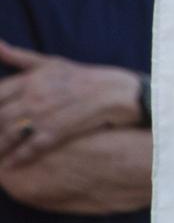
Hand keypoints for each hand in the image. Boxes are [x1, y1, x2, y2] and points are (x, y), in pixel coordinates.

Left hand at [0, 40, 143, 168]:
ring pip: (8, 134)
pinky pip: (29, 148)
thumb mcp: (51, 62)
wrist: (114, 92)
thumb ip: (19, 57)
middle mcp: (35, 95)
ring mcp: (45, 114)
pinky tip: (10, 164)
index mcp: (31, 78)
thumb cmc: (80, 77)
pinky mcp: (57, 131)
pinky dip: (17, 158)